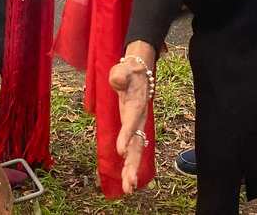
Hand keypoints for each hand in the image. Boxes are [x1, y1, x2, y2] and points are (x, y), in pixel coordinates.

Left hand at [110, 40, 161, 192]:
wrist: (140, 71)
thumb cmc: (129, 70)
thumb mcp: (124, 68)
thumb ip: (120, 75)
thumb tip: (117, 81)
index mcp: (136, 104)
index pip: (132, 121)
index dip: (127, 135)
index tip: (121, 151)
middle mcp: (140, 118)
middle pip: (138, 143)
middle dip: (133, 164)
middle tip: (128, 183)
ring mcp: (138, 125)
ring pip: (137, 150)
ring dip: (132, 169)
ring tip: (128, 188)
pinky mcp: (135, 129)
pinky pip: (134, 149)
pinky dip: (130, 164)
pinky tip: (127, 179)